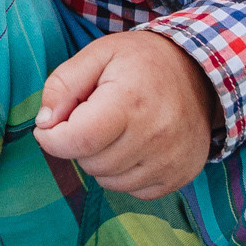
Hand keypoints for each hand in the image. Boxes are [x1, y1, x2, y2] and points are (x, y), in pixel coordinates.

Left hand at [30, 31, 221, 200]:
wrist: (201, 72)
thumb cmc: (141, 62)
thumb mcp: (98, 55)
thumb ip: (62, 85)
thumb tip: (44, 124)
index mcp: (130, 101)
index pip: (78, 140)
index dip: (53, 139)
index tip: (50, 127)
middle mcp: (155, 135)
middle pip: (91, 162)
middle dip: (80, 143)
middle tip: (95, 118)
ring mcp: (171, 159)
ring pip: (109, 181)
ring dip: (102, 160)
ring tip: (117, 130)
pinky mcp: (181, 175)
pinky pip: (134, 190)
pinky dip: (125, 173)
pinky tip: (135, 146)